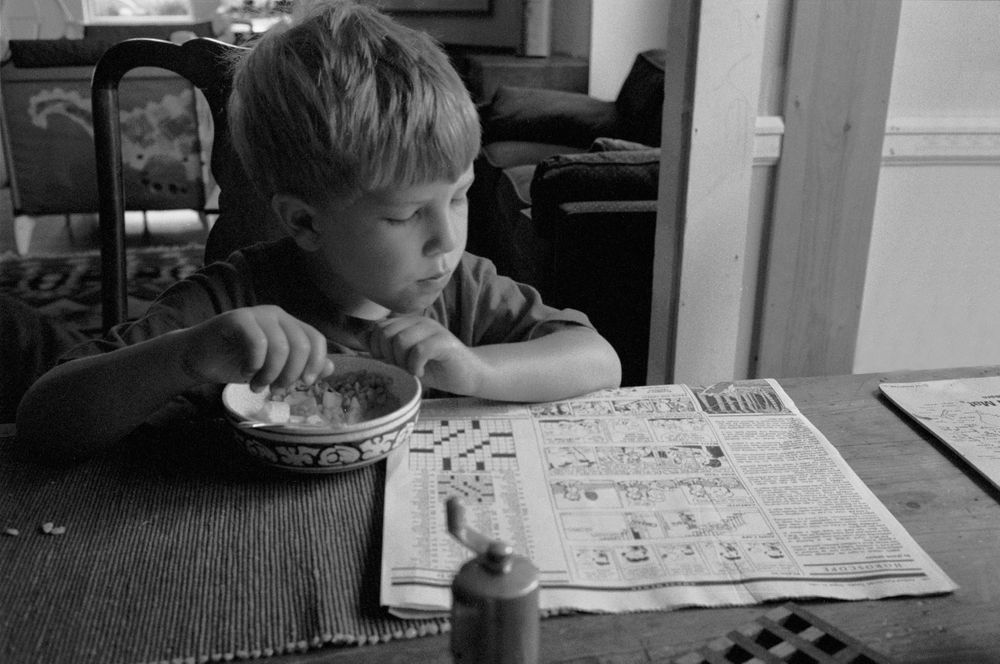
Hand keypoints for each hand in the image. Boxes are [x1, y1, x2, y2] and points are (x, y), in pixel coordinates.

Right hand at [178, 305, 333, 391]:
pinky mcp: (237, 318)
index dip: (316, 363)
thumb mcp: (274, 370)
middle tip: (277, 390)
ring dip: (271, 374)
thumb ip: (301, 367)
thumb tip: (331, 368)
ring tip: (258, 386)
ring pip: (281, 346)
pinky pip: (258, 342)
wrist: (199, 358)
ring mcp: (257, 314)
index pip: (316, 340)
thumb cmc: (238, 363)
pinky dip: (255, 364)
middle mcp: (277, 316)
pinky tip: (247, 373)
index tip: (305, 384)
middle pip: (301, 345)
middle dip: (292, 374)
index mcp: (290, 325)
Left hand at [368, 316, 481, 394]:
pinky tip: (421, 373)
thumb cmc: (435, 368)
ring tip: (412, 370)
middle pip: (386, 333)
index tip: (388, 362)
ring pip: (400, 341)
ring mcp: (433, 330)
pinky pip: (419, 351)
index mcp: (407, 323)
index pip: (379, 327)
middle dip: (387, 355)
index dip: (376, 347)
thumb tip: (360, 337)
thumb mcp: (404, 359)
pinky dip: (415, 366)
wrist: (468, 374)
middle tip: (400, 367)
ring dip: (401, 362)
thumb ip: (385, 349)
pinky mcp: (444, 342)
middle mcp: (419, 322)